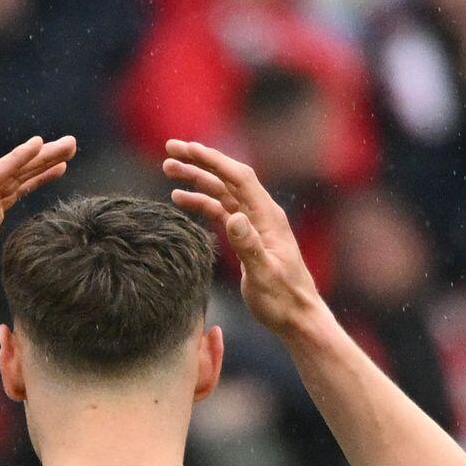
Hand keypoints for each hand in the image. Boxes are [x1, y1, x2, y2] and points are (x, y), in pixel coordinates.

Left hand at [0, 135, 75, 319]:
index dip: (15, 160)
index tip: (38, 143)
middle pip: (9, 172)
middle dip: (38, 156)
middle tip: (70, 144)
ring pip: (15, 178)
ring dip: (41, 163)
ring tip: (69, 150)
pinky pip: (16, 191)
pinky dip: (35, 180)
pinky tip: (55, 171)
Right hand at [162, 139, 322, 336]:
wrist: (297, 317)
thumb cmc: (283, 299)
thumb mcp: (264, 275)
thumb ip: (248, 246)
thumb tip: (233, 217)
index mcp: (267, 217)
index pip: (239, 178)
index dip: (214, 160)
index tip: (188, 148)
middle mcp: (261, 214)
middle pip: (227, 179)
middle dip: (200, 162)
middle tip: (170, 149)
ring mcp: (253, 224)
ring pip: (221, 193)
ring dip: (196, 180)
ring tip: (168, 169)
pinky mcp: (246, 236)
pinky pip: (220, 211)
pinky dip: (201, 202)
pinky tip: (181, 199)